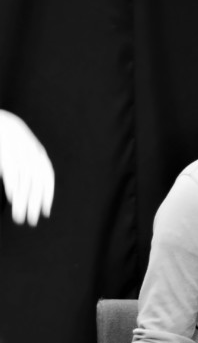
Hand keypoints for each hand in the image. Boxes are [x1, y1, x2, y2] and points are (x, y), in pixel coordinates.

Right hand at [0, 110, 54, 225]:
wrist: (1, 120)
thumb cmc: (12, 139)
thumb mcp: (26, 151)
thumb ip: (31, 168)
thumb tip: (28, 189)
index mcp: (40, 155)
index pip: (47, 180)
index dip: (47, 197)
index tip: (45, 212)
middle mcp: (33, 156)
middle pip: (36, 186)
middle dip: (33, 205)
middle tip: (32, 221)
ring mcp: (21, 155)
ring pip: (24, 183)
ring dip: (22, 202)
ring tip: (19, 217)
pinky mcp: (8, 155)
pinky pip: (12, 174)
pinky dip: (13, 188)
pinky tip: (12, 200)